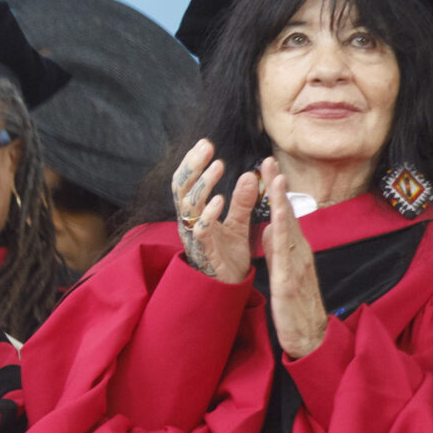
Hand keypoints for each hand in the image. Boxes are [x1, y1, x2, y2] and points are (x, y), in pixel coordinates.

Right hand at [172, 138, 260, 285]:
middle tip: (206, 147)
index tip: (205, 144)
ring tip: (218, 166)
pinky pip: (201, 231)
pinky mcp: (205, 252)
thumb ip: (242, 201)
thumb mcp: (238, 223)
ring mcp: (194, 237)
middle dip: (192, 166)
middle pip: (181, 189)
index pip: (187, 183)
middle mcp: (189, 223)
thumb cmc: (229, 256)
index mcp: (195, 214)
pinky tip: (220, 200)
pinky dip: (209, 214)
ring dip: (203, 185)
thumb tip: (250, 175)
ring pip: (189, 206)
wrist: (230, 287)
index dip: (193, 163)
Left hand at [263, 167, 329, 360]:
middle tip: (270, 160)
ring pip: (289, 229)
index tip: (269, 168)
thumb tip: (271, 228)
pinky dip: (282, 234)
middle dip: (279, 188)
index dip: (278, 192)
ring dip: (282, 203)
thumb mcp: (285, 271)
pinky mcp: (290, 282)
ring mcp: (297, 266)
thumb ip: (280, 249)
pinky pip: (285, 255)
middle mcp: (299, 254)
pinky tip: (277, 218)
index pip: (285, 215)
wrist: (311, 337)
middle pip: (288, 214)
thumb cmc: (297, 306)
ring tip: (275, 178)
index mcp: (296, 251)